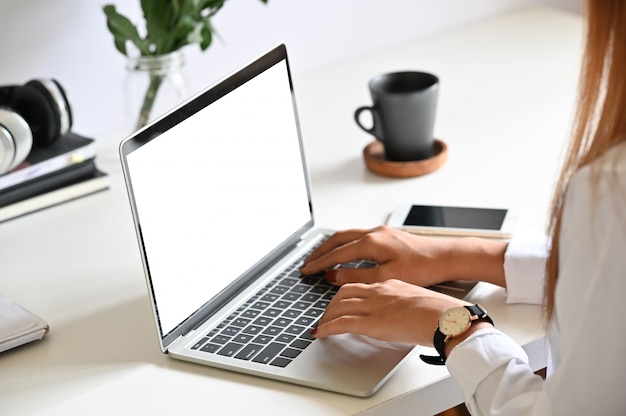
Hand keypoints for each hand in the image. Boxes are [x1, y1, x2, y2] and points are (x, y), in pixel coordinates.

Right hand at [301, 226, 506, 287]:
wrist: (447, 256)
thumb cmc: (423, 267)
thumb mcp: (386, 277)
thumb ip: (357, 276)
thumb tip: (334, 276)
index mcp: (371, 242)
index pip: (336, 253)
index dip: (319, 263)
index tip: (306, 270)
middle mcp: (374, 232)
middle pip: (337, 239)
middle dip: (320, 251)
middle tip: (307, 263)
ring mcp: (381, 232)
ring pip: (347, 236)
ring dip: (331, 246)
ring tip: (320, 257)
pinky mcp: (388, 235)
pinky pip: (358, 236)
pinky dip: (345, 244)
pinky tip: (344, 252)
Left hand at [312, 279, 467, 345]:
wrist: (448, 318)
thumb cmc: (441, 314)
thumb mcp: (418, 303)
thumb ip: (403, 307)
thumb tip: (399, 317)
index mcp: (391, 284)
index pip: (360, 285)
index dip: (345, 293)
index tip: (340, 300)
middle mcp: (379, 291)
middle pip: (344, 292)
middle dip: (331, 304)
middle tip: (325, 313)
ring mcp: (374, 306)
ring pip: (339, 306)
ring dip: (326, 316)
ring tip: (321, 324)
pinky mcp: (372, 323)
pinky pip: (341, 323)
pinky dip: (327, 327)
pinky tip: (320, 332)